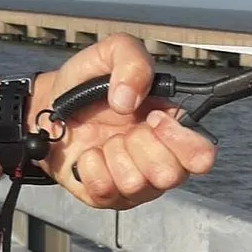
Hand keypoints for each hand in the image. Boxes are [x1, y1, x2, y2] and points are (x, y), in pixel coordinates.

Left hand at [28, 33, 216, 208]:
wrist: (47, 106)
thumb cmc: (87, 84)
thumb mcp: (112, 53)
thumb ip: (132, 61)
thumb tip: (128, 100)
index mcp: (174, 133)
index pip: (203, 156)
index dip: (180, 140)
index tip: (152, 118)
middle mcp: (162, 165)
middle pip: (169, 174)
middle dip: (138, 144)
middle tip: (123, 128)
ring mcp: (137, 186)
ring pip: (135, 182)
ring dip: (112, 154)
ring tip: (104, 140)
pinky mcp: (109, 199)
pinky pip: (105, 188)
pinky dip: (90, 165)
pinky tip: (89, 154)